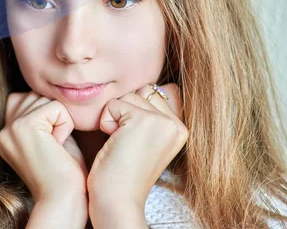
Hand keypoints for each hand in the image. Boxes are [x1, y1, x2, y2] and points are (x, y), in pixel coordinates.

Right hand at [0, 91, 87, 203]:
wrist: (63, 199)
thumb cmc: (64, 173)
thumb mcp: (49, 138)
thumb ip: (42, 114)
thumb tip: (47, 90)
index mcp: (4, 135)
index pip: (26, 99)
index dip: (47, 116)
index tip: (50, 146)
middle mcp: (3, 131)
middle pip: (37, 96)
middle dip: (54, 116)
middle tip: (54, 147)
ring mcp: (11, 128)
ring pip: (47, 99)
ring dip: (61, 121)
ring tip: (56, 147)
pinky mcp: (24, 126)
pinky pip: (57, 107)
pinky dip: (66, 125)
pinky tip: (59, 146)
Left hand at [87, 83, 186, 225]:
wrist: (117, 200)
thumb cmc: (123, 172)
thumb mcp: (145, 140)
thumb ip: (153, 114)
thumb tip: (159, 86)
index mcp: (180, 129)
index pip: (153, 95)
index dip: (134, 113)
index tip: (133, 141)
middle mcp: (176, 124)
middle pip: (141, 92)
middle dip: (125, 112)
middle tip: (126, 143)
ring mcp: (162, 121)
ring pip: (127, 96)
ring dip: (115, 117)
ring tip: (121, 144)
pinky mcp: (144, 120)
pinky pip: (113, 104)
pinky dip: (106, 122)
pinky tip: (114, 143)